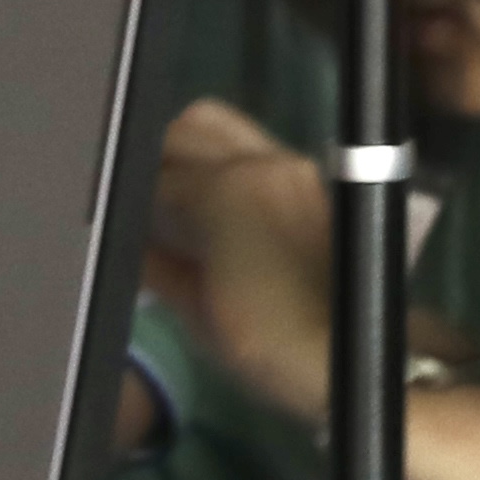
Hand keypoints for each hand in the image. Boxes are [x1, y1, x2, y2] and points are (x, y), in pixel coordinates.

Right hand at [144, 98, 338, 425]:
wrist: (354, 353)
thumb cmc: (270, 344)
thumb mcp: (199, 316)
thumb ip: (159, 268)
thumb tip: (135, 246)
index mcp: (226, 193)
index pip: (157, 178)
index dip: (133, 204)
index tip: (125, 226)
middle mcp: (261, 162)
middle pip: (187, 130)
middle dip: (158, 162)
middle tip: (147, 206)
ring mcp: (293, 163)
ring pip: (222, 125)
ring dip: (192, 150)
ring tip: (181, 198)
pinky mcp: (314, 176)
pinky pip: (254, 146)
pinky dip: (225, 160)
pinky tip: (218, 203)